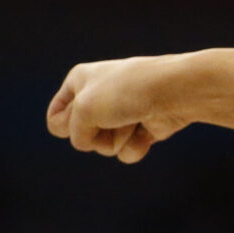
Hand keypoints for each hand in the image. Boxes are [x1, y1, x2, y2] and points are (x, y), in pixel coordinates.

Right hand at [47, 56, 192, 163]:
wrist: (177, 91)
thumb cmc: (126, 93)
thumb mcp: (82, 110)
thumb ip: (74, 132)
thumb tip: (93, 145)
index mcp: (80, 81)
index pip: (56, 118)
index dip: (66, 125)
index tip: (83, 112)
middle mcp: (101, 96)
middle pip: (82, 136)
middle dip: (95, 133)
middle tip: (113, 115)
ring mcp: (124, 114)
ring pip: (105, 146)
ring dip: (117, 139)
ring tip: (134, 119)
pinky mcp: (146, 128)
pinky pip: (127, 152)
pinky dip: (135, 146)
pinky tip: (148, 130)